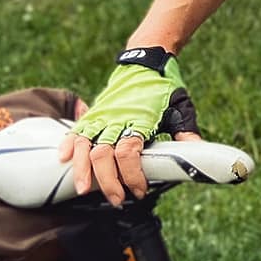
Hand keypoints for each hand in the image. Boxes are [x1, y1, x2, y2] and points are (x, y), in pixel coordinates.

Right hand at [60, 50, 192, 206]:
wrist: (146, 60)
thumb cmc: (164, 86)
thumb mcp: (180, 106)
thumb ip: (185, 130)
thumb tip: (196, 152)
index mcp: (139, 118)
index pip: (129, 152)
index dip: (132, 175)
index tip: (140, 190)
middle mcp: (117, 117)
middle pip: (104, 154)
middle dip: (108, 182)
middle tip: (117, 200)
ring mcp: (102, 115)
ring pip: (85, 145)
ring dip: (82, 170)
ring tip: (83, 190)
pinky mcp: (93, 112)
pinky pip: (76, 130)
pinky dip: (68, 145)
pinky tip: (64, 161)